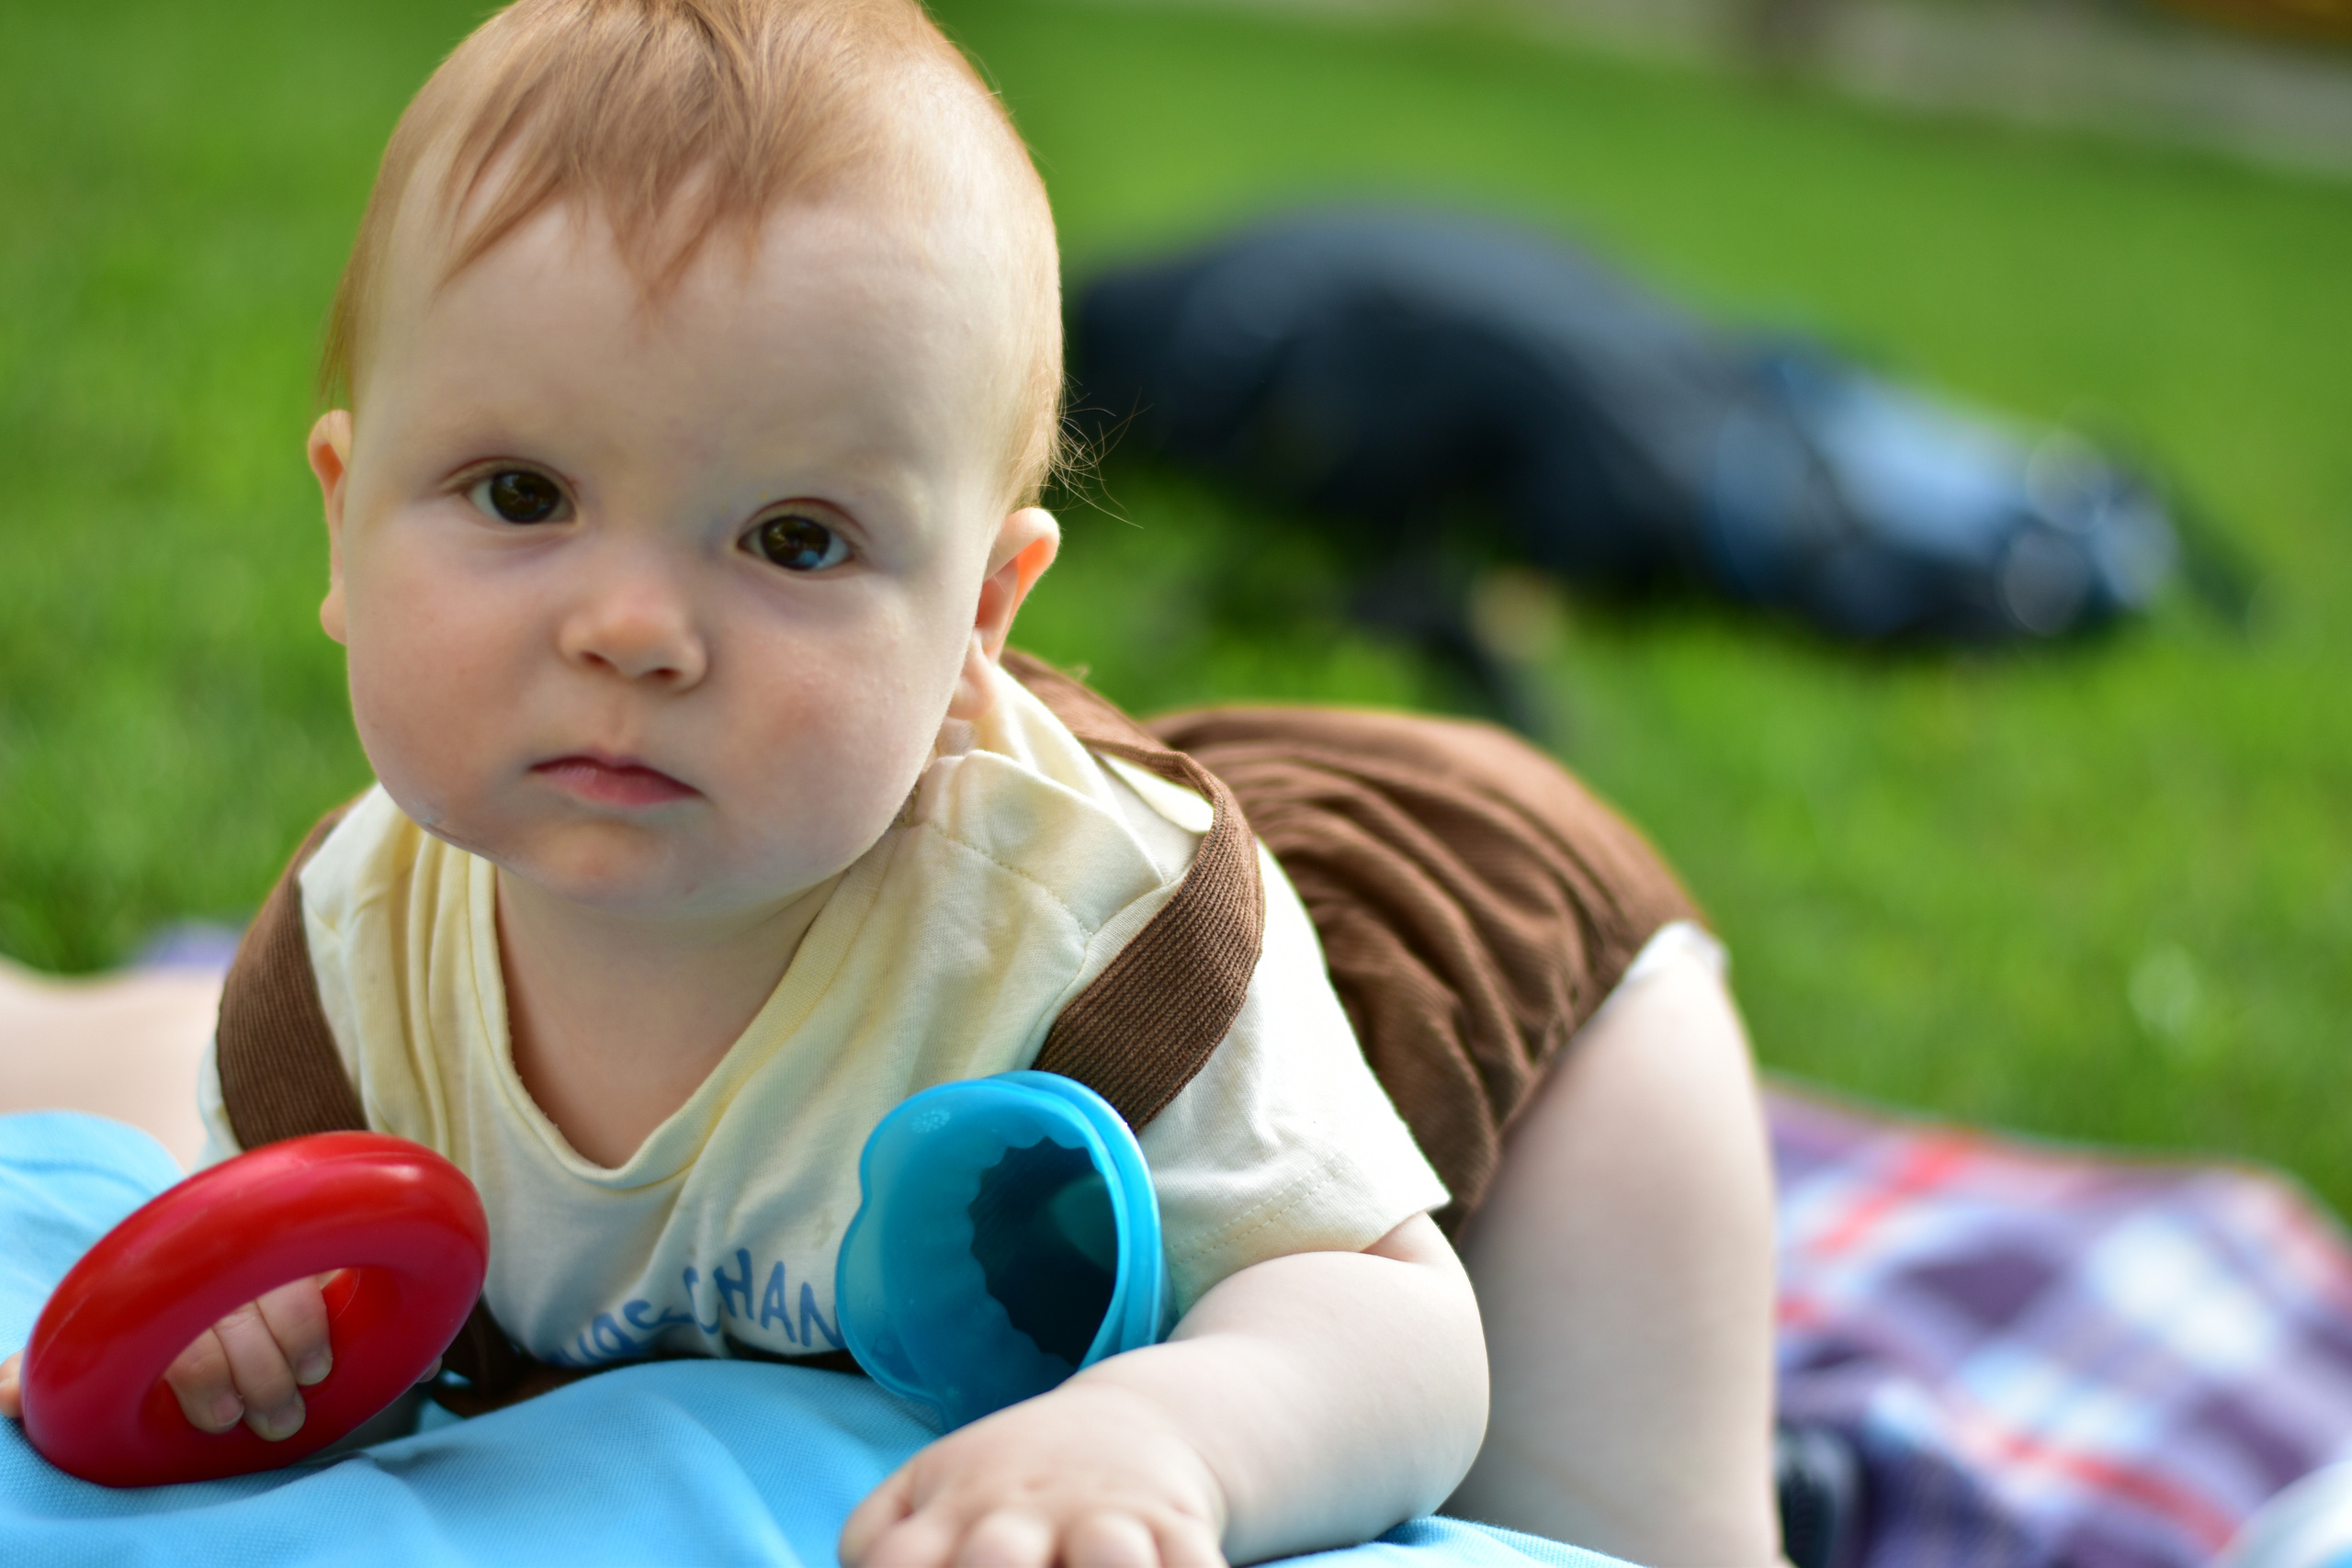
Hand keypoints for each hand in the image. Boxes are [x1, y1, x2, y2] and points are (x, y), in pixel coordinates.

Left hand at [0, 1275, 334, 1438]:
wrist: (185, 1242)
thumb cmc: (135, 1319)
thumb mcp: (92, 1342)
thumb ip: (52, 1369)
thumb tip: (2, 1399)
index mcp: (150, 1292)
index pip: (183, 1330)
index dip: (205, 1376)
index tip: (221, 1421)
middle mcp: (204, 1264)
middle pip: (240, 1316)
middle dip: (264, 1376)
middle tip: (277, 1423)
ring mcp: (253, 1252)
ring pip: (286, 1289)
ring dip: (304, 1341)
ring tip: (311, 1382)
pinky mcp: (295, 1246)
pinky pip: (320, 1263)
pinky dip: (329, 1302)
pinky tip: (333, 1342)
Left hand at [840, 1378, 1227, 1567]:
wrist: (1136, 1421)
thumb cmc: (1011, 1485)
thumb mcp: (933, 1489)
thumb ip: (878, 1538)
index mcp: (955, 1507)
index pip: (901, 1561)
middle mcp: (1027, 1514)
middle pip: (998, 1558)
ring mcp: (1105, 1518)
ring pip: (1110, 1554)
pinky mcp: (1176, 1526)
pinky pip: (1191, 1564)